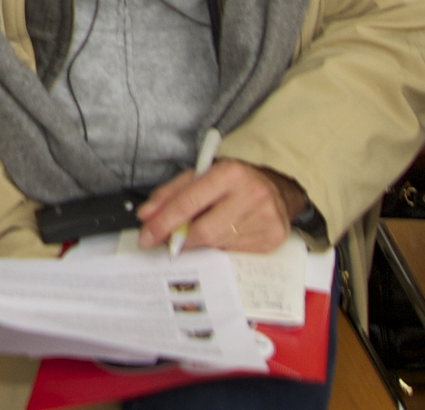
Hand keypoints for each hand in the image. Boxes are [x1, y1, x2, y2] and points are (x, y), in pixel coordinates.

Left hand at [135, 157, 304, 252]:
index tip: (147, 235)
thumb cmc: (233, 182)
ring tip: (200, 231)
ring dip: (200, 243)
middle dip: (179, 239)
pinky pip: (234, 253)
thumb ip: (170, 194)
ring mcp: (265, 218)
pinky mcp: (272, 238)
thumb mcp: (201, 176)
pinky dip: (220, 247)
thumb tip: (146, 215)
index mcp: (229, 173)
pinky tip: (223, 234)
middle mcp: (250, 194)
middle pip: (203, 230)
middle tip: (166, 241)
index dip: (163, 222)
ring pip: (217, 244)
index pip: (189, 203)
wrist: (278, 189)